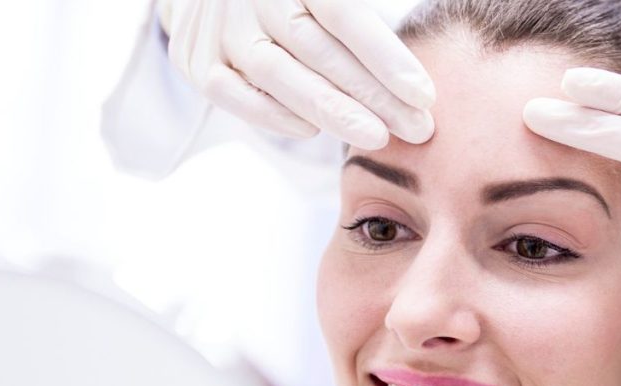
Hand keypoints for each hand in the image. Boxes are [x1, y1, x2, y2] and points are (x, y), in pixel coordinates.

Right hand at [156, 0, 435, 149]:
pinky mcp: (196, 62)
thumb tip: (413, 72)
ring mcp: (219, 29)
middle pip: (319, 51)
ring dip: (332, 112)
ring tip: (377, 137)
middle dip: (373, 94)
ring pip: (279, 76)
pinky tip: (314, 131)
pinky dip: (275, 116)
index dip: (386, 57)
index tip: (425, 95)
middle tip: (417, 127)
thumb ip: (358, 13)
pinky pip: (236, 96)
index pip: (344, 15)